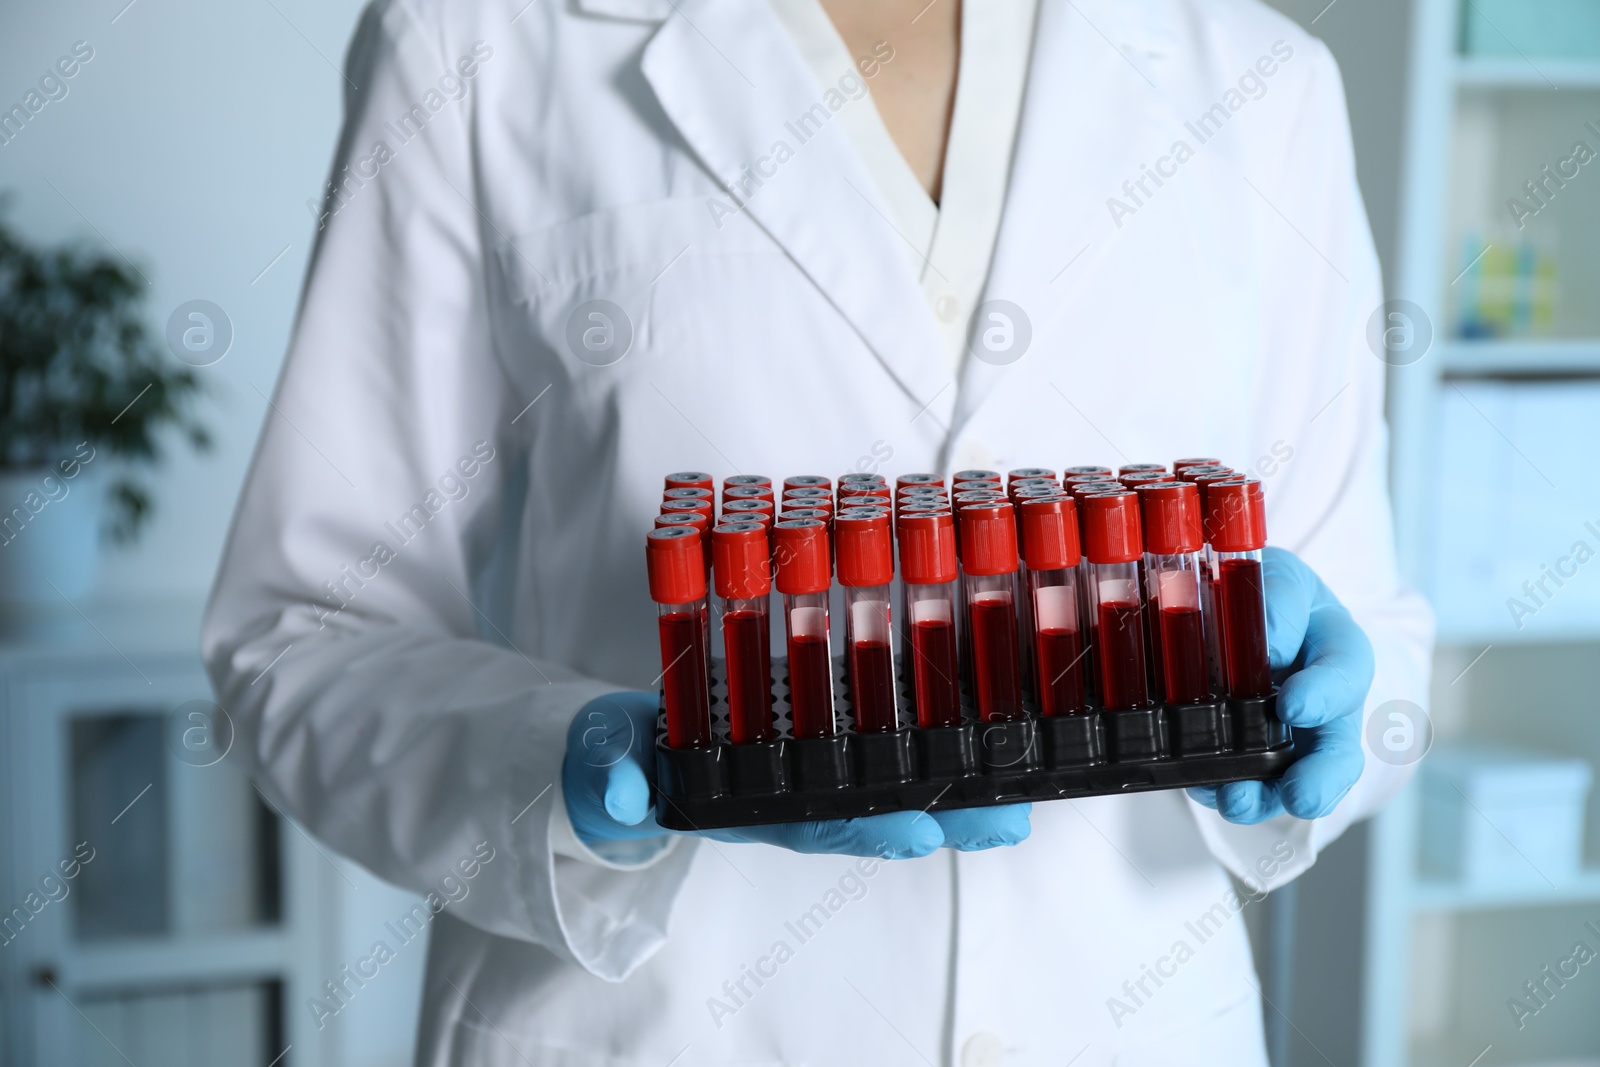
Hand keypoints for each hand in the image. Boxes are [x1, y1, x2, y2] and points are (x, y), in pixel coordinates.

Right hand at [563, 691, 1030, 857]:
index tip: (919, 830)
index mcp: (750, 805)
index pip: (817, 819)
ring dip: (960, 780)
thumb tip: (625, 795)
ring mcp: (817, 764)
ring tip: (1025, 785)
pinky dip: (940, 728)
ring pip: (897, 775)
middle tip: (1010, 815)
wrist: (624, 752)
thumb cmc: (622, 758)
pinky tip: (992, 717)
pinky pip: (892, 730)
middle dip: (947, 813)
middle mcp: (796, 793)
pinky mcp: (831, 726)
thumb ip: (609, 773)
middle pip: (880, 808)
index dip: (869, 824)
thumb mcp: (603, 761)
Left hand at [1188, 546, 1373, 823]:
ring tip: (1235, 802)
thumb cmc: (1265, 593)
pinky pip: (1242, 783)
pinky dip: (1219, 790)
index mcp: (1336, 649)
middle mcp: (1322, 703)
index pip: (1345, 672)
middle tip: (1301, 795)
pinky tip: (1200, 788)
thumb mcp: (1276, 578)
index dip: (1324, 694)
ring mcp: (1288, 738)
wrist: (1230, 610)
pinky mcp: (1249, 758)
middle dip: (1322, 778)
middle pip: (1338, 751)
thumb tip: (1272, 644)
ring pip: (1290, 780)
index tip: (1294, 706)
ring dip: (1264, 798)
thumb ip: (1279, 601)